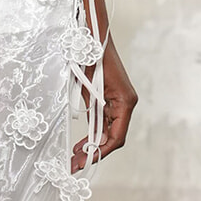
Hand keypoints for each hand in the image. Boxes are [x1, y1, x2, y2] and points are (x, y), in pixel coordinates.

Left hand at [72, 36, 136, 171]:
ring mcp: (118, 102)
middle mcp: (125, 104)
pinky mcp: (109, 99)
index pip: (117, 136)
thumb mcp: (91, 85)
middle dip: (95, 152)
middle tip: (75, 165)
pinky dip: (94, 134)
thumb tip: (91, 139)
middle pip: (113, 137)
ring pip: (108, 131)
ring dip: (93, 145)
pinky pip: (103, 122)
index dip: (101, 151)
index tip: (86, 160)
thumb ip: (93, 112)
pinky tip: (82, 143)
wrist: (92, 36)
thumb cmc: (92, 56)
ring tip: (76, 158)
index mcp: (125, 102)